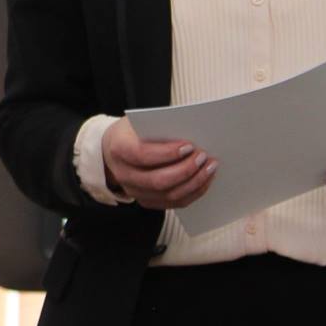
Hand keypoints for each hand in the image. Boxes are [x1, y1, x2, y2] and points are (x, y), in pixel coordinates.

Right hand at [102, 117, 217, 210]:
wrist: (114, 148)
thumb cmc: (133, 131)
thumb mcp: (141, 122)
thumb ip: (162, 126)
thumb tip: (195, 132)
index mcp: (119, 149)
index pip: (142, 155)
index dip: (167, 153)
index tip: (189, 146)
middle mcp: (123, 174)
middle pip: (157, 180)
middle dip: (185, 170)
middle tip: (203, 157)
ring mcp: (134, 191)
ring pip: (168, 195)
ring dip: (194, 182)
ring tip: (210, 167)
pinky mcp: (147, 200)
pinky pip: (174, 203)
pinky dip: (193, 192)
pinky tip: (205, 179)